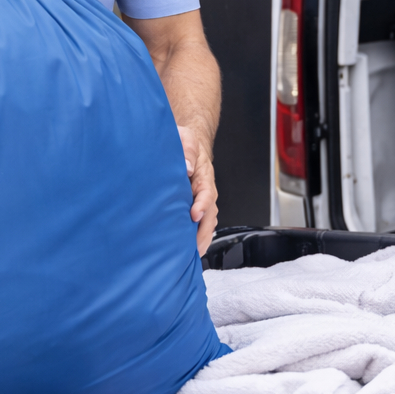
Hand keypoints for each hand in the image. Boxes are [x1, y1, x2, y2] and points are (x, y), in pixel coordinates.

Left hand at [179, 124, 218, 255]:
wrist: (186, 145)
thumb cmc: (184, 143)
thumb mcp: (186, 138)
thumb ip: (187, 149)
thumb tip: (187, 167)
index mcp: (204, 176)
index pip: (207, 193)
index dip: (202, 205)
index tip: (194, 214)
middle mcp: (205, 191)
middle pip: (210, 215)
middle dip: (203, 233)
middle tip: (194, 248)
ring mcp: (200, 201)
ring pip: (206, 223)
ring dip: (201, 239)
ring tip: (191, 255)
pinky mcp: (192, 207)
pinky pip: (199, 224)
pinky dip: (196, 237)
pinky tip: (187, 250)